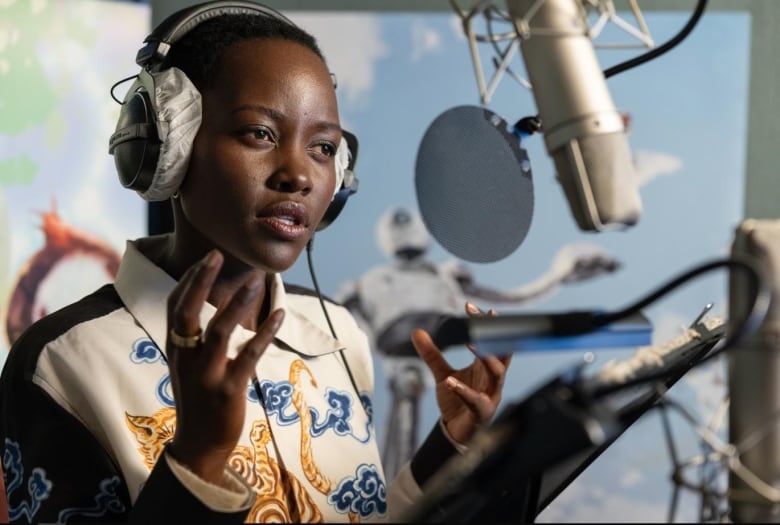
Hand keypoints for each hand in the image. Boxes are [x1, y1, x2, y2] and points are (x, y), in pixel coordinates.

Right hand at [165, 250, 283, 483]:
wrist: (198, 446)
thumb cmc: (198, 399)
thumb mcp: (189, 365)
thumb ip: (195, 337)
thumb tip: (212, 302)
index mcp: (175, 349)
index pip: (174, 306)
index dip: (188, 280)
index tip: (206, 257)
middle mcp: (185, 358)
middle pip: (187, 312)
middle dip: (200, 281)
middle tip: (216, 254)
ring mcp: (205, 374)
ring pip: (219, 331)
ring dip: (237, 303)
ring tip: (256, 280)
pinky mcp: (228, 390)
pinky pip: (248, 356)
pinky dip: (264, 334)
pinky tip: (279, 315)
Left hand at [411, 301, 510, 444]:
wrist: (455, 433)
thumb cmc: (456, 402)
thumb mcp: (442, 374)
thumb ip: (432, 354)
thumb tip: (416, 332)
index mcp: (485, 367)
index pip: (490, 341)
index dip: (484, 325)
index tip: (471, 306)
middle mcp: (492, 379)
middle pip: (500, 352)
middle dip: (494, 335)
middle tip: (482, 318)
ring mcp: (490, 395)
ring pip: (497, 374)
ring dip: (487, 359)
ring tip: (473, 344)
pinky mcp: (483, 413)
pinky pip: (477, 401)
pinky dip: (464, 391)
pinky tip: (451, 382)